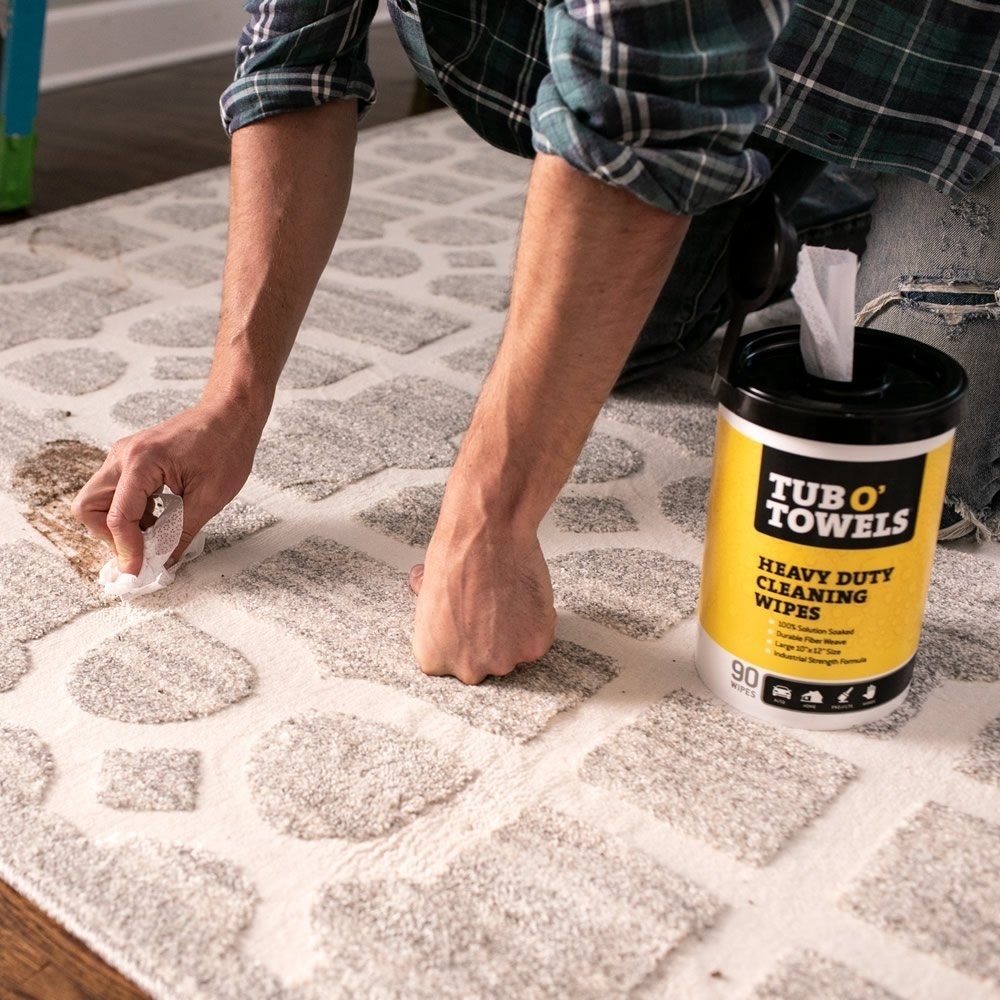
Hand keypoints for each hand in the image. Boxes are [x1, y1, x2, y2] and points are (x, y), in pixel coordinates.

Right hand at [72, 398, 261, 574]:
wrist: (230, 414)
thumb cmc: (226, 445)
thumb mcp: (210, 497)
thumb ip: (181, 533)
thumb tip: (162, 562)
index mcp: (141, 462)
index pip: (118, 517)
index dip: (126, 550)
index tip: (138, 571)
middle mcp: (123, 456)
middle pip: (89, 508)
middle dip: (110, 535)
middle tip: (142, 548)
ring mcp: (124, 456)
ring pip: (99, 501)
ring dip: (121, 525)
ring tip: (158, 532)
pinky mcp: (132, 460)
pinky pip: (116, 493)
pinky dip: (131, 512)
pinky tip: (160, 517)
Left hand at [409, 510, 556, 684]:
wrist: (488, 535)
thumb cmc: (455, 554)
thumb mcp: (425, 588)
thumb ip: (433, 610)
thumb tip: (422, 590)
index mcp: (432, 659)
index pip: (450, 664)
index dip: (462, 641)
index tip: (468, 625)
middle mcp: (467, 670)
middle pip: (483, 664)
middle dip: (488, 641)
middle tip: (490, 609)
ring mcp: (503, 661)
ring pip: (513, 653)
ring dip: (514, 632)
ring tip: (507, 597)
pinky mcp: (533, 647)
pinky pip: (539, 638)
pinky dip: (537, 620)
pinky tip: (523, 594)